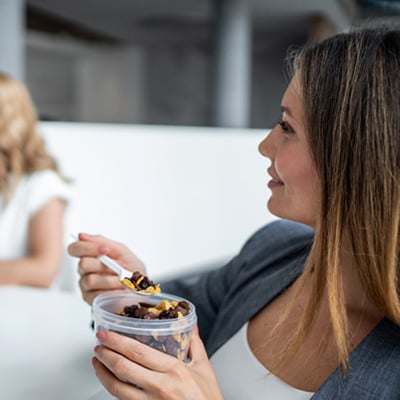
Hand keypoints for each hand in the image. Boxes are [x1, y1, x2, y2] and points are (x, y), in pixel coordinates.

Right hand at [67, 233, 145, 304]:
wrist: (142, 286)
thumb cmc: (130, 267)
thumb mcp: (121, 251)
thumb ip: (102, 242)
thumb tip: (81, 236)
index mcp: (90, 255)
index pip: (75, 248)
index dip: (87, 248)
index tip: (105, 250)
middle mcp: (85, 270)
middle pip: (83, 264)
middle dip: (104, 265)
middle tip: (119, 267)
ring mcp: (86, 285)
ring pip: (90, 280)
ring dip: (111, 279)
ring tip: (122, 280)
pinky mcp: (91, 299)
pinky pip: (96, 295)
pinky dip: (112, 291)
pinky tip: (119, 290)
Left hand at [93, 328, 223, 399]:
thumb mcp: (205, 369)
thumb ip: (195, 345)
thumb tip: (192, 327)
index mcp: (174, 370)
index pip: (138, 352)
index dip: (118, 342)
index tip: (107, 334)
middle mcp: (160, 387)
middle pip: (123, 368)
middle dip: (106, 354)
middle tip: (98, 345)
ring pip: (117, 388)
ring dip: (102, 373)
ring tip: (97, 361)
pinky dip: (113, 389)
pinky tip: (109, 380)